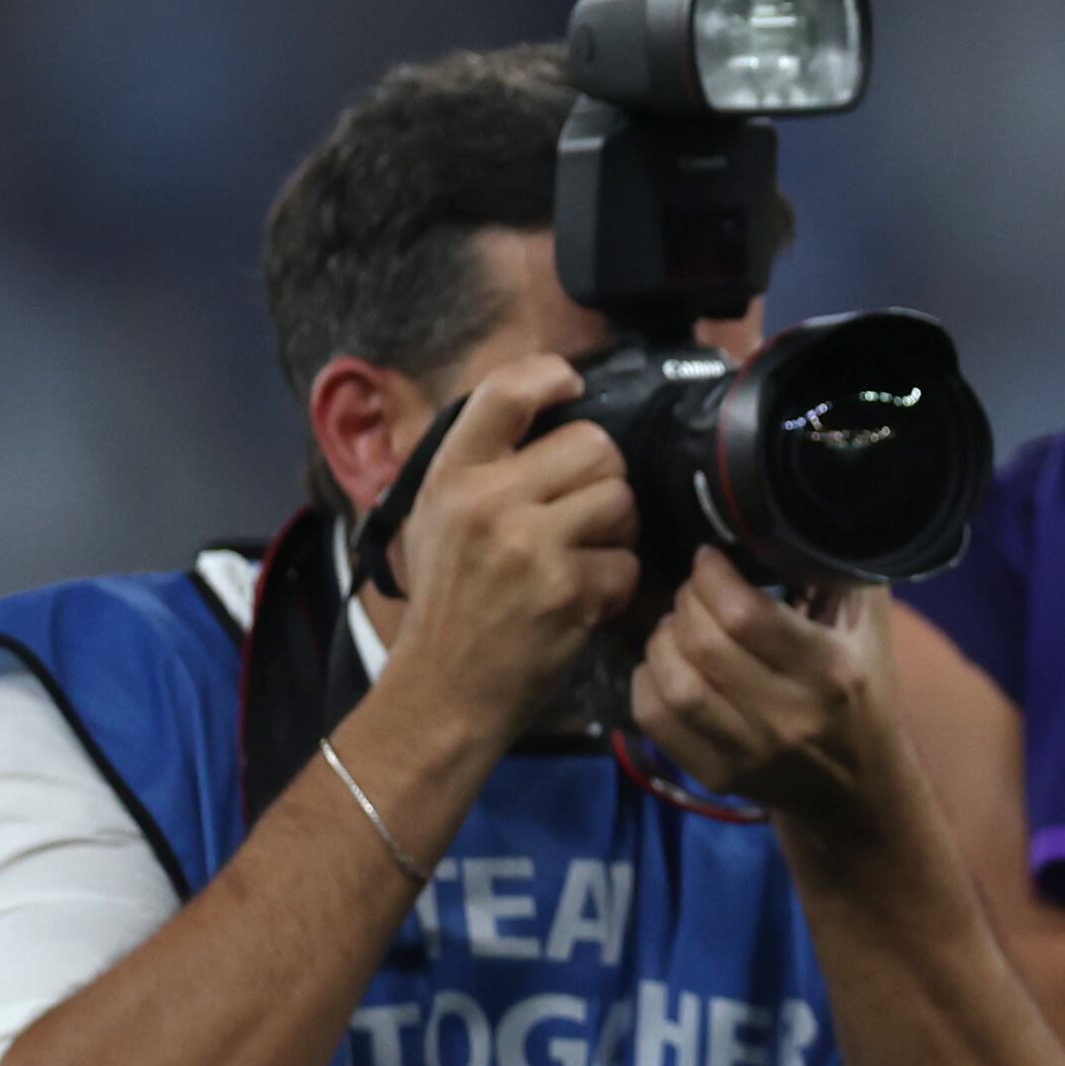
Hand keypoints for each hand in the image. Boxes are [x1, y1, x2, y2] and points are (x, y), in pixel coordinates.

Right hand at [372, 358, 638, 744]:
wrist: (441, 690)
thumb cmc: (449, 602)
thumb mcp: (436, 519)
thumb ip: (483, 465)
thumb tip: (546, 402)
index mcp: (450, 476)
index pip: (506, 391)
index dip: (551, 375)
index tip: (573, 386)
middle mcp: (486, 501)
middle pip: (595, 446)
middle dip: (603, 480)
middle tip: (581, 516)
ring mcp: (528, 545)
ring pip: (621, 499)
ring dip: (617, 532)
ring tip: (580, 559)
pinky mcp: (566, 589)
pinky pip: (628, 562)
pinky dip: (616, 585)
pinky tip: (581, 601)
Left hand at [631, 551, 906, 826]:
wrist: (860, 784)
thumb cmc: (864, 690)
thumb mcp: (870, 626)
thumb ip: (839, 572)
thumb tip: (794, 516)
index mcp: (830, 669)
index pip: (745, 615)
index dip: (711, 577)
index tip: (710, 560)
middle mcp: (789, 714)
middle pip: (703, 644)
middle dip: (686, 601)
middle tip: (693, 590)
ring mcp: (749, 751)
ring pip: (674, 683)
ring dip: (662, 640)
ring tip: (676, 625)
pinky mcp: (717, 774)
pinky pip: (656, 721)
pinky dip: (646, 682)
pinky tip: (663, 664)